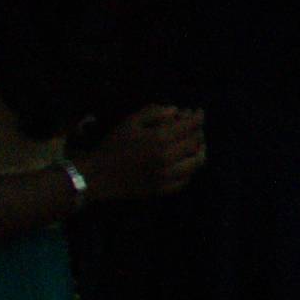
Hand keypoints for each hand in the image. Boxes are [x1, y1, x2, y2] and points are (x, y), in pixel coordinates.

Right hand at [83, 105, 208, 203]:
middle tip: (195, 126)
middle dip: (199, 131)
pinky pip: (186, 180)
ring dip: (200, 150)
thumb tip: (176, 110)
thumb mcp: (130, 122)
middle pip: (195, 143)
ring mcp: (167, 176)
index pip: (190, 126)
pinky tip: (186, 162)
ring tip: (197, 144)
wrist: (98, 175)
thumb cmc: (113, 145)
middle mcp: (168, 157)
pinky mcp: (163, 190)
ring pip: (196, 162)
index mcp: (160, 138)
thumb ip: (154, 112)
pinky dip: (190, 168)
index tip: (198, 112)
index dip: (198, 117)